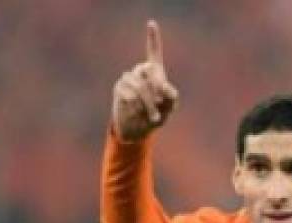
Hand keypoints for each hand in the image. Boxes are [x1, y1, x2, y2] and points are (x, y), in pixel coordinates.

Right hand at [112, 20, 178, 140]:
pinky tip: (137, 112)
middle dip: (156, 87)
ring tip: (153, 116)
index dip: (153, 38)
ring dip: (148, 102)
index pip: (153, 52)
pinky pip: (128, 92)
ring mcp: (129, 79)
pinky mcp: (119, 88)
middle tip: (161, 103)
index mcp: (155, 73)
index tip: (151, 23)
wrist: (137, 131)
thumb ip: (172, 97)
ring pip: (138, 83)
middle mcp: (140, 73)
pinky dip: (136, 104)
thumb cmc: (156, 117)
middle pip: (148, 69)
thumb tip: (165, 86)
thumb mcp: (169, 109)